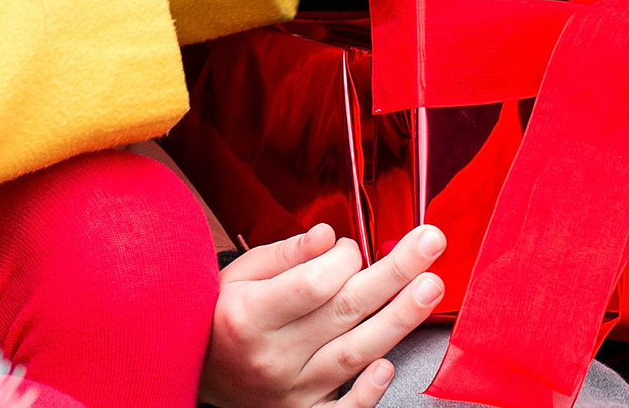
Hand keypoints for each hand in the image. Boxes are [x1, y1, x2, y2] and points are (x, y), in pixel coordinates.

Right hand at [200, 222, 445, 407]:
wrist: (197, 373)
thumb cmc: (222, 315)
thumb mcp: (239, 275)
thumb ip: (286, 255)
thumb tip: (330, 237)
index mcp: (250, 315)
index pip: (312, 285)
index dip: (344, 259)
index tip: (353, 247)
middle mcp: (272, 356)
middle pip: (344, 312)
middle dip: (394, 273)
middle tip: (431, 243)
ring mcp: (291, 390)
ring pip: (354, 353)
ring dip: (399, 319)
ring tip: (431, 287)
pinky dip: (368, 391)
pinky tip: (390, 365)